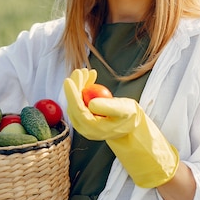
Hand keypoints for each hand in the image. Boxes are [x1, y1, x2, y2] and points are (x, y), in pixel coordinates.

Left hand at [64, 68, 178, 187]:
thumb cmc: (130, 117)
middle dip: (76, 86)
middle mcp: (84, 128)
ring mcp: (83, 123)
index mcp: (92, 128)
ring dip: (79, 85)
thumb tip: (91, 103)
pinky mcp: (84, 117)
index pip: (77, 110)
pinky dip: (83, 88)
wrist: (131, 124)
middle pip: (73, 105)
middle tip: (81, 71)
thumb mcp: (124, 110)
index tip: (68, 80)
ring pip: (75, 101)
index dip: (71, 95)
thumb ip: (109, 107)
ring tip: (87, 71)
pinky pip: (80, 101)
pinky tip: (90, 77)